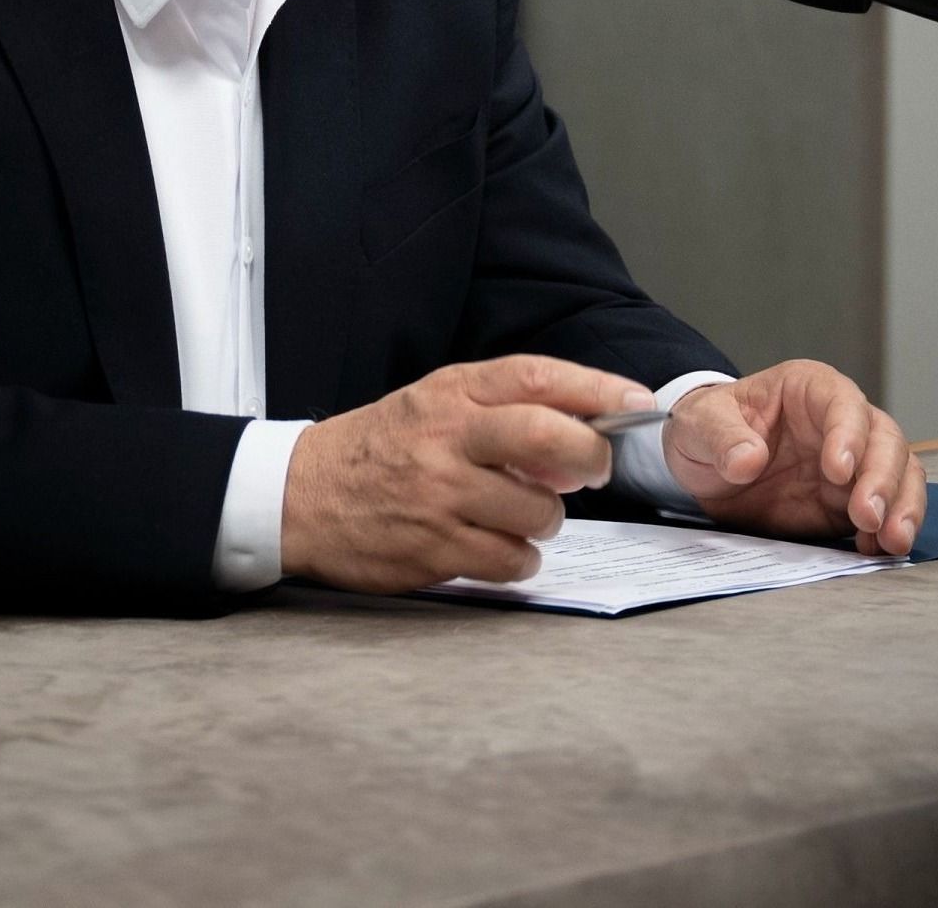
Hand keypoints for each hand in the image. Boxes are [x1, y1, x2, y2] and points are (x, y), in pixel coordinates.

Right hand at [281, 355, 655, 591]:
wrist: (300, 496)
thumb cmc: (380, 448)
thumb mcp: (432, 405)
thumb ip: (501, 411)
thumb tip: (583, 435)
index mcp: (449, 394)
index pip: (536, 377)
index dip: (597, 388)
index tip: (638, 403)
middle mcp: (446, 438)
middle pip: (548, 438)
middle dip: (589, 457)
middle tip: (591, 472)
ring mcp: (439, 495)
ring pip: (538, 512)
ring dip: (546, 521)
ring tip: (520, 516)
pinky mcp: (433, 548)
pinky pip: (510, 560)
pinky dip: (519, 560)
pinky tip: (499, 548)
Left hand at [661, 360, 925, 555]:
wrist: (705, 466)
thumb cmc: (707, 428)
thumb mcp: (699, 424)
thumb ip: (722, 437)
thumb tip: (747, 460)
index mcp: (808, 389)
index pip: (843, 403)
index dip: (848, 434)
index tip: (838, 470)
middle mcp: (842, 422)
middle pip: (885, 440)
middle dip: (883, 479)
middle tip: (868, 514)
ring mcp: (853, 463)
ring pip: (900, 475)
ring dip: (901, 507)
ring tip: (891, 540)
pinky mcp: (850, 501)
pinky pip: (886, 512)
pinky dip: (888, 531)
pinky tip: (878, 550)